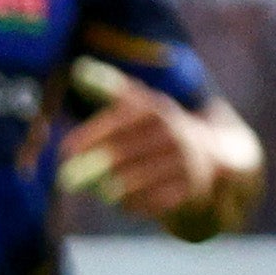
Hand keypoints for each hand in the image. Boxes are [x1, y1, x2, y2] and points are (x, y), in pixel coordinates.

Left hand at [60, 69, 223, 231]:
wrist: (208, 155)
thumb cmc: (159, 128)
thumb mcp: (142, 103)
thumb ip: (112, 87)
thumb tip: (80, 68)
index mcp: (156, 111)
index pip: (118, 122)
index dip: (90, 135)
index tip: (67, 149)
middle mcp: (172, 134)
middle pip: (124, 154)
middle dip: (93, 168)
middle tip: (70, 180)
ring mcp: (182, 162)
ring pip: (137, 181)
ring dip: (113, 190)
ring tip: (101, 193)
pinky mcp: (189, 188)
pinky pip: (155, 201)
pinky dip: (136, 205)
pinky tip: (124, 205)